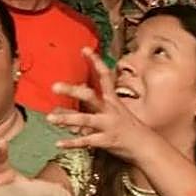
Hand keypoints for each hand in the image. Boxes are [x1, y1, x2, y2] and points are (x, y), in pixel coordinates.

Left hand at [45, 47, 156, 163]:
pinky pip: (86, 141)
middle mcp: (110, 110)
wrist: (146, 145)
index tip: (85, 49)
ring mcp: (108, 125)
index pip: (105, 76)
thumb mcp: (112, 110)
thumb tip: (70, 97)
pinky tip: (58, 143)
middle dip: (72, 91)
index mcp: (112, 100)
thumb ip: (90, 104)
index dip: (96, 62)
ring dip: (67, 118)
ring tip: (50, 118)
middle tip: (54, 86)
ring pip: (86, 119)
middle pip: (90, 96)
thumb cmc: (126, 126)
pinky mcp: (106, 140)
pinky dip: (72, 143)